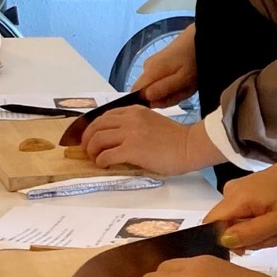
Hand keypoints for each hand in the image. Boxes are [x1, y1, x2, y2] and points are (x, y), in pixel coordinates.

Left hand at [81, 105, 215, 174]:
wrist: (189, 146)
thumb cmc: (176, 139)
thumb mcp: (151, 122)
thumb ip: (135, 125)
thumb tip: (118, 139)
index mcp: (134, 111)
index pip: (105, 116)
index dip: (93, 127)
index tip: (91, 136)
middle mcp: (129, 119)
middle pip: (96, 126)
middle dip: (87, 138)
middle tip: (87, 149)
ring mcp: (129, 134)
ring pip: (97, 140)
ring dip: (92, 150)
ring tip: (95, 158)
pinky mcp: (131, 150)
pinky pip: (106, 155)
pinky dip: (100, 161)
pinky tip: (104, 165)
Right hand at [134, 25, 198, 105]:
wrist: (201, 36)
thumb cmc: (194, 59)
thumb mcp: (183, 79)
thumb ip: (164, 89)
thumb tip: (145, 98)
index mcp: (150, 72)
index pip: (136, 93)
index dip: (152, 102)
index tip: (170, 99)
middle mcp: (146, 68)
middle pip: (148, 92)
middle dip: (166, 96)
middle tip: (183, 90)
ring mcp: (152, 64)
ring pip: (156, 87)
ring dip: (172, 90)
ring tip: (187, 83)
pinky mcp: (158, 63)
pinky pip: (161, 80)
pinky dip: (174, 83)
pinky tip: (185, 78)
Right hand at [209, 136, 276, 250]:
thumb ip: (250, 233)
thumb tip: (223, 242)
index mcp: (235, 198)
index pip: (211, 225)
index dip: (225, 242)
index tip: (250, 246)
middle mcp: (229, 193)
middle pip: (227, 228)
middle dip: (253, 238)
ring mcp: (238, 192)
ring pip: (239, 225)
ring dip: (261, 233)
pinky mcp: (247, 193)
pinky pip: (246, 217)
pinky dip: (263, 224)